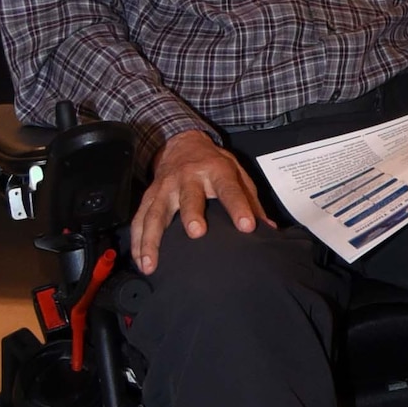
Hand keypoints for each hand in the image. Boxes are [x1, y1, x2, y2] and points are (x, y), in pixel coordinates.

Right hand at [131, 129, 273, 274]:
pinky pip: (139, 220)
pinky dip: (138, 242)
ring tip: (152, 263)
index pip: (230, 189)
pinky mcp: (149, 196)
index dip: (239, 207)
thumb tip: (269, 229)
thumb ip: (252, 202)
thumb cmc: (214, 164)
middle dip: (192, 213)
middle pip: (190, 196)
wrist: (182, 143)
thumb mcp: (238, 174)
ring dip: (152, 239)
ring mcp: (166, 187)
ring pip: (156, 212)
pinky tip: (141, 261)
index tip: (247, 226)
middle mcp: (189, 177)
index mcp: (216, 170)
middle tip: (197, 232)